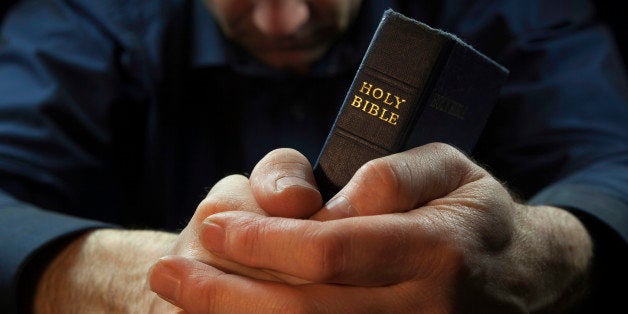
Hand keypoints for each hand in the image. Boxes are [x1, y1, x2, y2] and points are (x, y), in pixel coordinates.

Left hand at [149, 144, 592, 312]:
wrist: (522, 280)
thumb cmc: (474, 215)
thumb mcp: (451, 170)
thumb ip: (397, 175)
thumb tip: (337, 202)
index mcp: (436, 253)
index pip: (330, 254)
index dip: (263, 244)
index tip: (216, 227)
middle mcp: (422, 311)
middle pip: (304, 312)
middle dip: (223, 295)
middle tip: (169, 270)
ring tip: (178, 297)